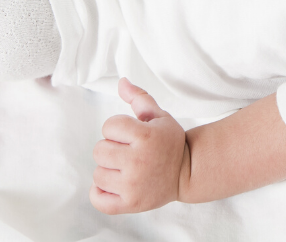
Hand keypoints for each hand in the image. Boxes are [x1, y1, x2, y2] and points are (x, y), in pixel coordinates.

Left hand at [90, 78, 187, 214]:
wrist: (188, 173)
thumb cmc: (171, 142)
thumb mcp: (160, 116)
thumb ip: (139, 98)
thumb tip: (121, 82)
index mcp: (145, 137)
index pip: (108, 126)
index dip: (118, 127)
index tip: (130, 134)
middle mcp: (137, 161)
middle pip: (99, 150)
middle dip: (111, 148)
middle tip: (127, 151)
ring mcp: (133, 185)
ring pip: (97, 174)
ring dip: (108, 169)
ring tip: (125, 168)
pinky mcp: (130, 204)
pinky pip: (98, 199)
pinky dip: (100, 192)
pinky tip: (114, 184)